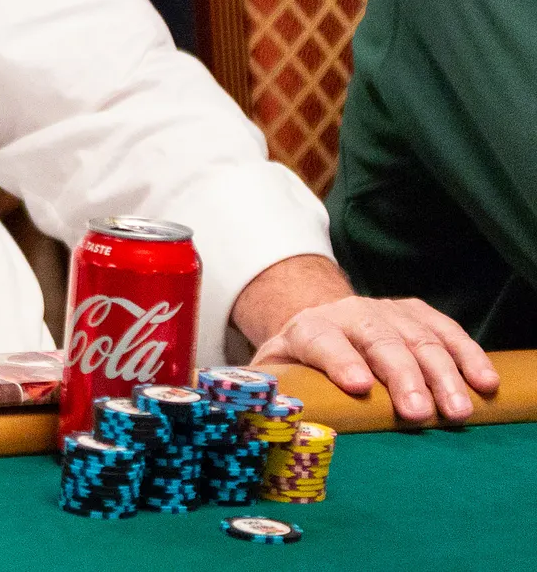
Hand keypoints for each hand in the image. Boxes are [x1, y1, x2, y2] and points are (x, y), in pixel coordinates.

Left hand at [251, 295, 499, 424]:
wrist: (320, 320)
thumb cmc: (298, 360)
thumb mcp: (271, 372)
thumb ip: (260, 390)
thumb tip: (241, 413)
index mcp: (307, 329)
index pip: (322, 341)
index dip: (340, 361)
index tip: (358, 386)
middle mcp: (347, 314)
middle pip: (378, 340)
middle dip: (400, 376)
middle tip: (419, 413)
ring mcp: (385, 311)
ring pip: (417, 337)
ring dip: (441, 374)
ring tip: (457, 410)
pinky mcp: (415, 314)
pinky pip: (446, 331)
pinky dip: (467, 355)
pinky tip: (483, 382)